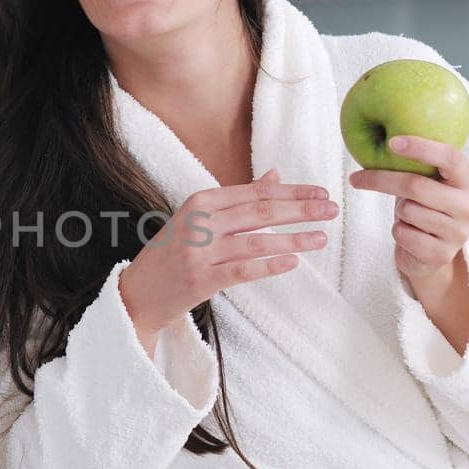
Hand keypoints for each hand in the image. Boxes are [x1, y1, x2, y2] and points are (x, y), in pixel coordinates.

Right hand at [118, 168, 338, 352]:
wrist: (137, 292)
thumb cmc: (172, 253)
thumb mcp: (199, 219)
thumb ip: (238, 198)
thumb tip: (275, 176)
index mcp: (201, 201)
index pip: (256, 192)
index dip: (292, 191)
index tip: (321, 192)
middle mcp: (199, 222)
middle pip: (260, 212)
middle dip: (301, 210)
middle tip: (331, 210)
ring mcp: (199, 252)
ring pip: (256, 241)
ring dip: (293, 239)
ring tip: (321, 238)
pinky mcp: (200, 280)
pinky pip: (243, 270)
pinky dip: (269, 265)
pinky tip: (292, 263)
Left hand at [348, 135, 468, 286]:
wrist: (431, 254)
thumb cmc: (424, 209)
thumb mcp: (425, 184)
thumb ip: (415, 166)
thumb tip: (379, 139)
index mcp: (466, 181)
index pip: (451, 158)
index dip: (422, 147)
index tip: (392, 142)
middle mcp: (467, 206)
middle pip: (416, 185)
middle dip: (381, 180)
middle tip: (356, 178)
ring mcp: (458, 232)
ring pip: (408, 210)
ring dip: (398, 212)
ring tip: (408, 217)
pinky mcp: (442, 254)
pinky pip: (403, 234)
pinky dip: (398, 231)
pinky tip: (409, 235)